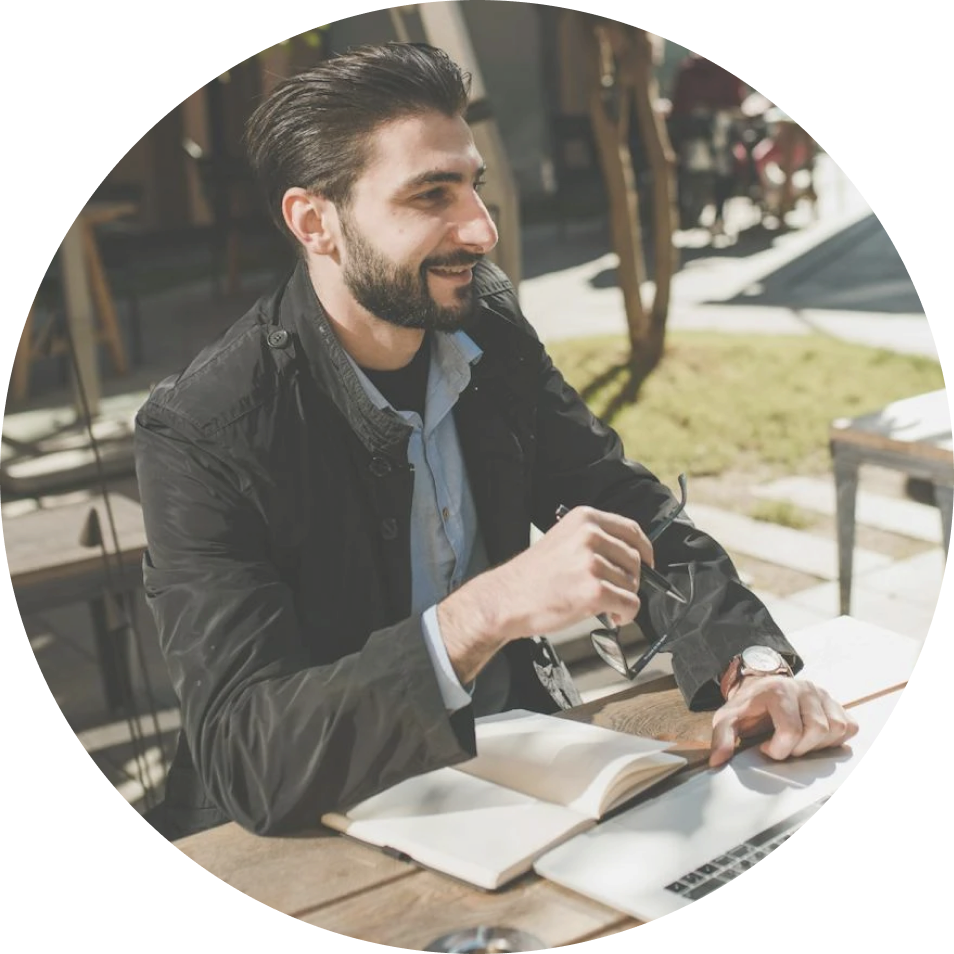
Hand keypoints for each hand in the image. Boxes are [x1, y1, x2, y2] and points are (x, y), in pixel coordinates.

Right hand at [497, 504, 653, 636]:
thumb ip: (595, 541)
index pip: (631, 530)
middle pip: (635, 559)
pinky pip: (630, 604)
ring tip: (601, 604)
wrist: (505, 599)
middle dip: (629, 580)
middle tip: (610, 593)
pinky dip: (625, 615)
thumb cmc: (532, 576)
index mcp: (584, 518)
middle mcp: (590, 535)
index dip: (645, 549)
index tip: (647, 563)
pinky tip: (610, 616)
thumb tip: (631, 558)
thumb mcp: (563, 540)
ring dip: (622, 599)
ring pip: (633, 584)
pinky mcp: (594, 591)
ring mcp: (592, 563)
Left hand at [708, 675, 858, 767]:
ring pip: (837, 729)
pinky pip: (850, 726)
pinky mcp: (835, 702)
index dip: (779, 749)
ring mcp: (823, 694)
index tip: (766, 747)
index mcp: (778, 690)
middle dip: (800, 748)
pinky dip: (836, 738)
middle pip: (817, 730)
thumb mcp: (728, 719)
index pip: (791, 731)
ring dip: (819, 744)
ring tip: (799, 742)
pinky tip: (816, 739)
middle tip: (784, 746)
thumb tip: (717, 761)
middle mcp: (805, 688)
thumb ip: (722, 738)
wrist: (760, 686)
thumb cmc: (748, 706)